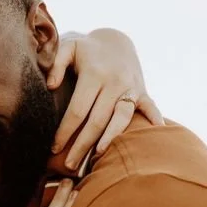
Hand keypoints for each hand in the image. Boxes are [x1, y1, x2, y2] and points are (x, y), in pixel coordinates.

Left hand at [48, 29, 163, 170]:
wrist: (115, 40)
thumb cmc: (85, 50)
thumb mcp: (68, 47)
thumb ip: (56, 64)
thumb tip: (51, 86)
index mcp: (94, 74)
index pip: (77, 110)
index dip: (65, 131)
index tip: (54, 149)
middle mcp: (114, 82)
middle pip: (97, 121)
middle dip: (82, 146)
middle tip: (69, 167)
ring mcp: (130, 87)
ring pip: (121, 119)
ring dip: (110, 140)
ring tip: (97, 158)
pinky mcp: (142, 91)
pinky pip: (150, 107)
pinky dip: (154, 120)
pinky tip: (155, 135)